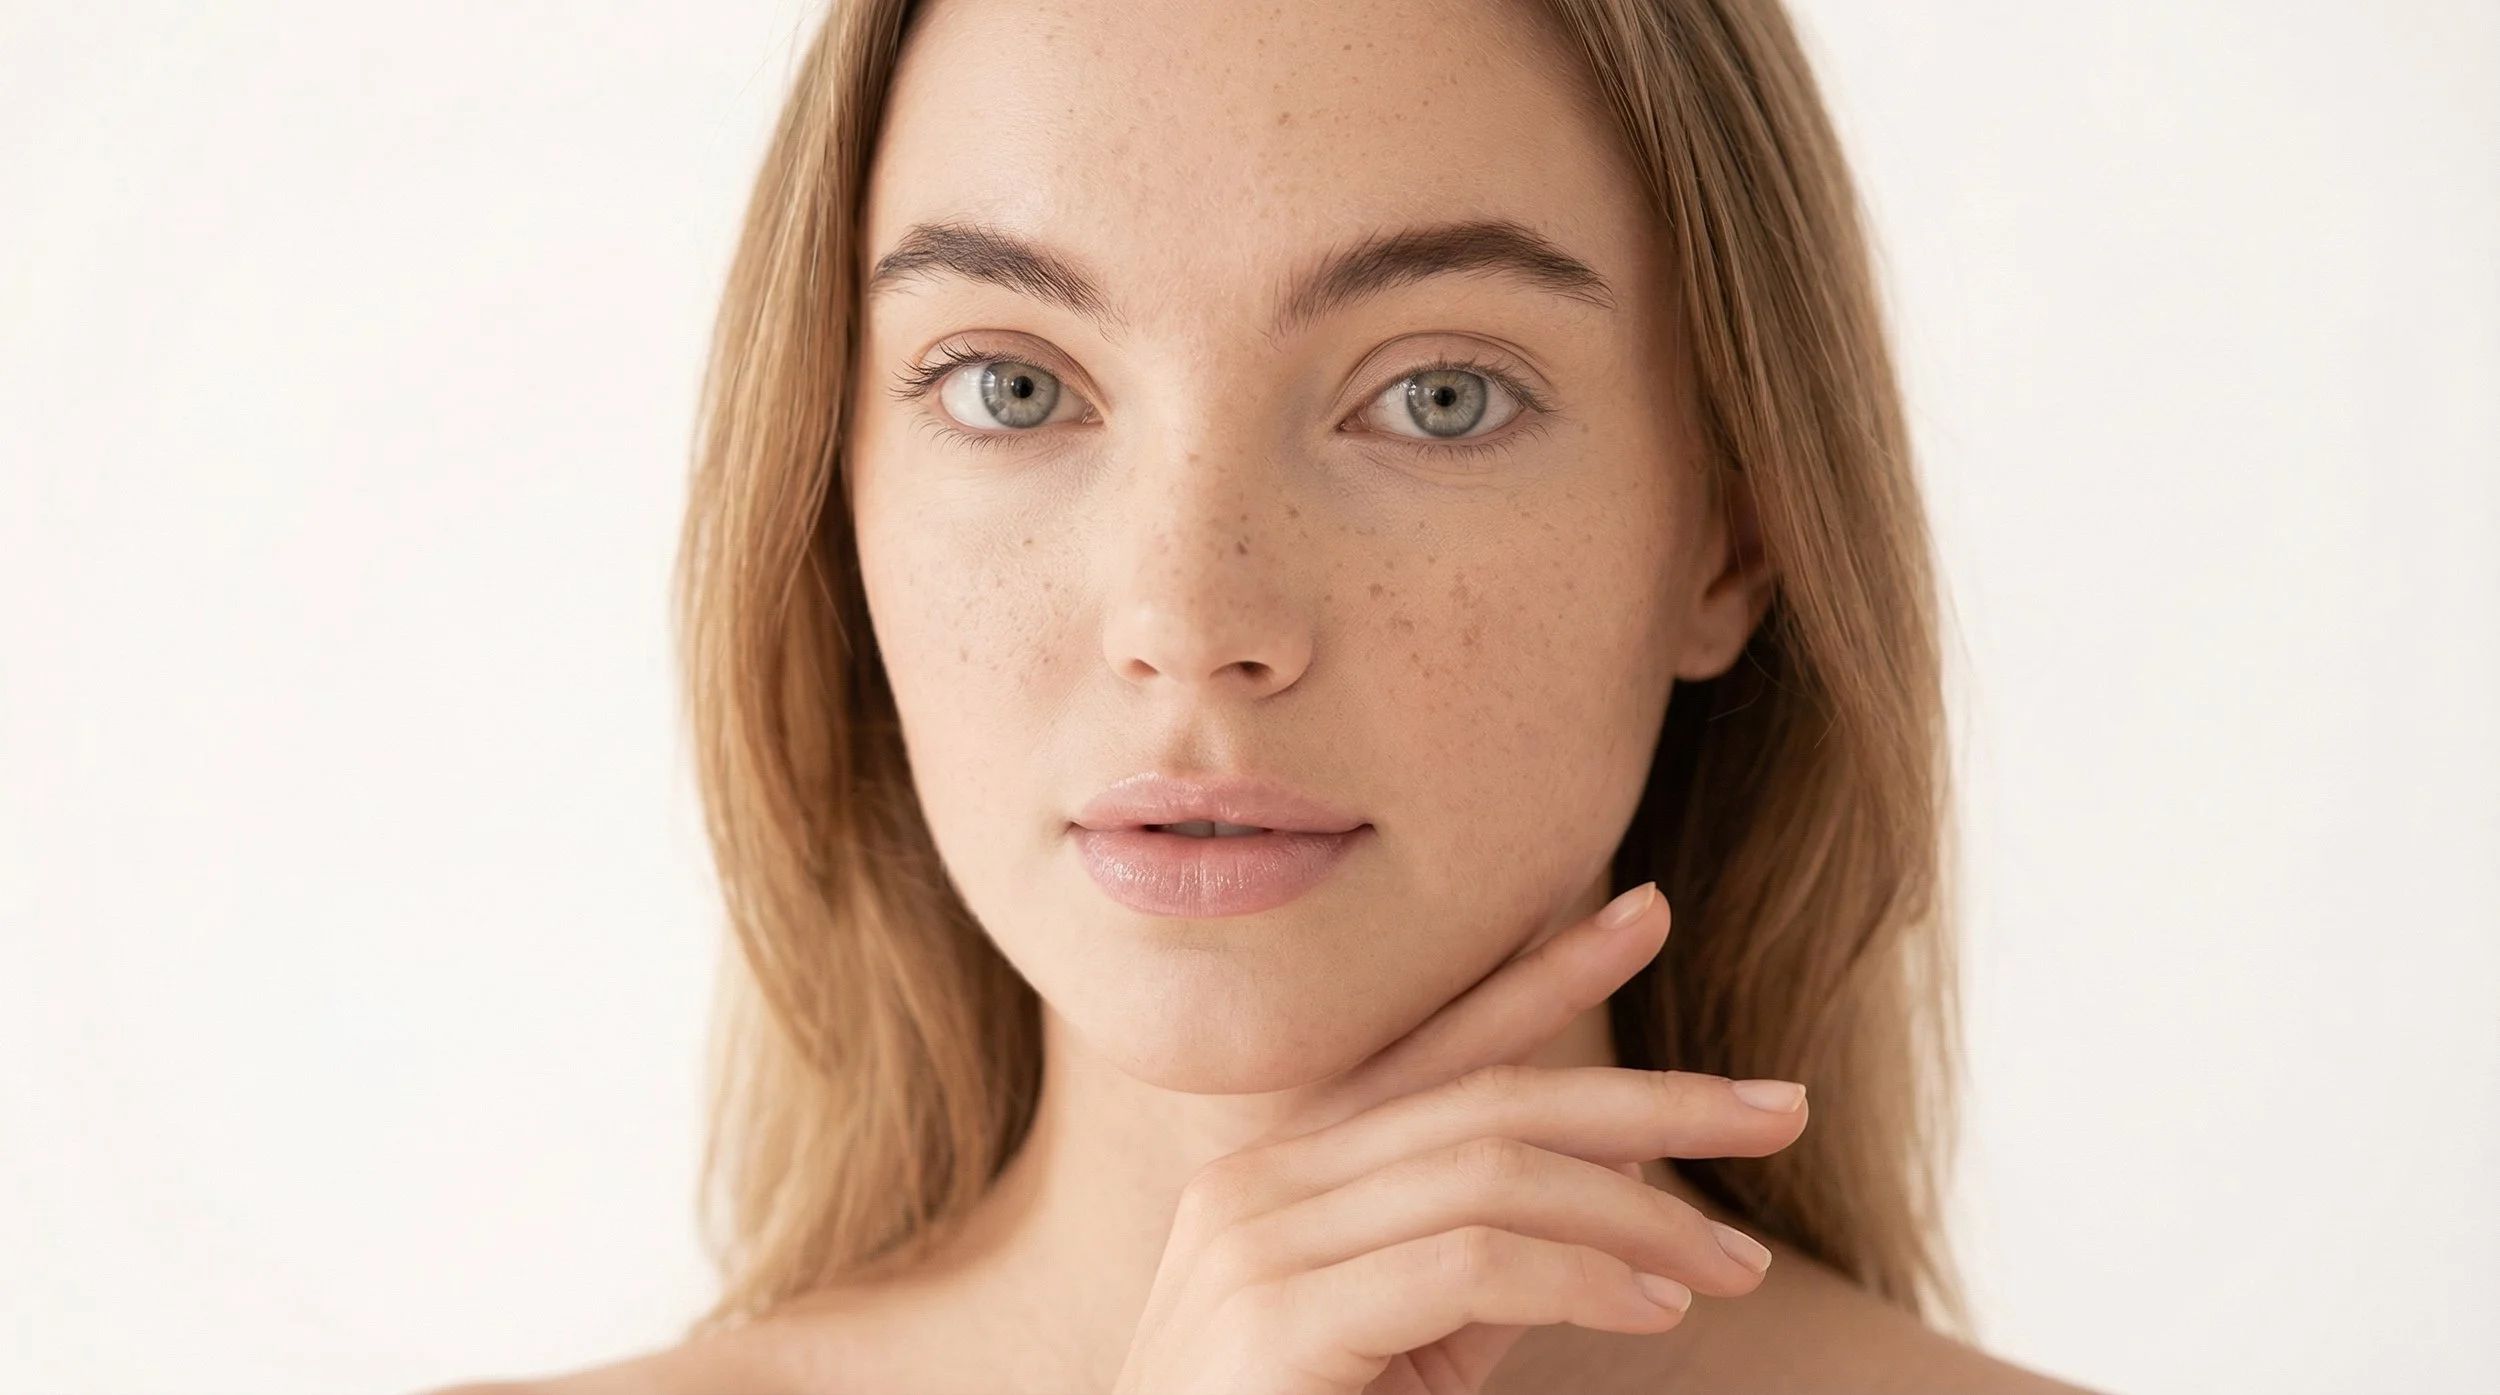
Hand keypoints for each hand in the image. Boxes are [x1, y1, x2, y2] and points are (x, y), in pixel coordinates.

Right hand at [1109, 882, 1810, 1394]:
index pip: (1435, 1045)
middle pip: (1486, 1098)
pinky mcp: (1274, 1320)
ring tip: (1735, 1268)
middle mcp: (1257, 1180)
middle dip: (1650, 1097)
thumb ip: (1488, 1256)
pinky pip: (1466, 1264)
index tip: (1646, 913)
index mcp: (1284, 1168)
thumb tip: (1615, 1178)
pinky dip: (1580, 1280)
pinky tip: (1651, 1312)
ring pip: (1489, 1172)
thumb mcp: (1407, 1339)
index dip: (1544, 973)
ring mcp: (1253, 1242)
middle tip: (1782, 1107)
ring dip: (1640, 1216)